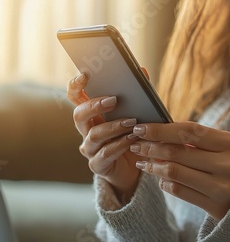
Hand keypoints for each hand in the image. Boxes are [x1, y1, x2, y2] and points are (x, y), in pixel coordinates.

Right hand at [67, 73, 143, 204]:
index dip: (76, 85)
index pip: (75, 96)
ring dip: (113, 126)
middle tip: (114, 100)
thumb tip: (141, 71)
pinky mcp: (98, 165)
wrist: (135, 170)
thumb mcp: (137, 115)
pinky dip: (120, 144)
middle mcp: (86, 130)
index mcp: (92, 114)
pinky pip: (105, 153)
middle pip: (79, 114)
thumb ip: (138, 95)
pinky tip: (133, 139)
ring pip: (94, 135)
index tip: (85, 75)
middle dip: (95, 105)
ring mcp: (90, 149)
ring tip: (132, 122)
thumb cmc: (134, 137)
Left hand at [129, 122, 229, 220]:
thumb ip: (199, 141)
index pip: (189, 131)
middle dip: (151, 147)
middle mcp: (229, 164)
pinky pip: (180, 191)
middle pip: (178, 152)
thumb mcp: (227, 149)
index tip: (141, 127)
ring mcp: (223, 187)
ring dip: (153, 166)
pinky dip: (165, 184)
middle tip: (136, 145)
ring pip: (174, 172)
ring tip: (142, 162)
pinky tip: (160, 179)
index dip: (161, 129)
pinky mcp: (215, 206)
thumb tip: (160, 132)